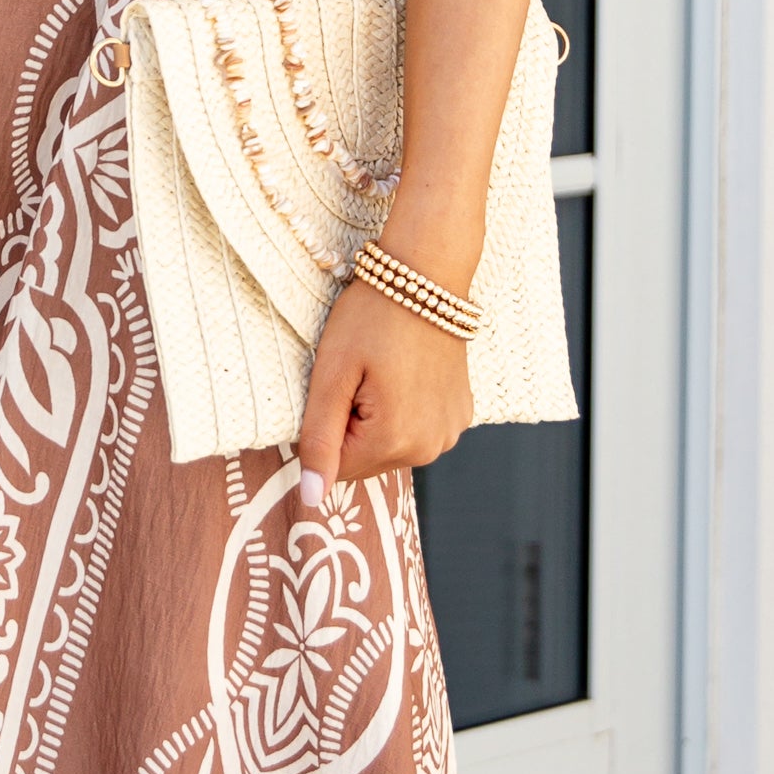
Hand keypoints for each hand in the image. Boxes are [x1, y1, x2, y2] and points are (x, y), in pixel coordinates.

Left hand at [295, 281, 472, 506]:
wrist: (428, 276)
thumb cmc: (373, 316)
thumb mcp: (332, 374)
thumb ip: (319, 440)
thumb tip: (312, 498)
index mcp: (395, 440)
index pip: (337, 468)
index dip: (327, 427)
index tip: (342, 384)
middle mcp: (429, 448)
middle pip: (365, 461)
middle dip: (352, 427)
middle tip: (361, 374)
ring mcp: (450, 433)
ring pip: (389, 448)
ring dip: (376, 421)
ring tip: (384, 371)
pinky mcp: (461, 417)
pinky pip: (416, 431)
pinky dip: (403, 411)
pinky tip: (406, 374)